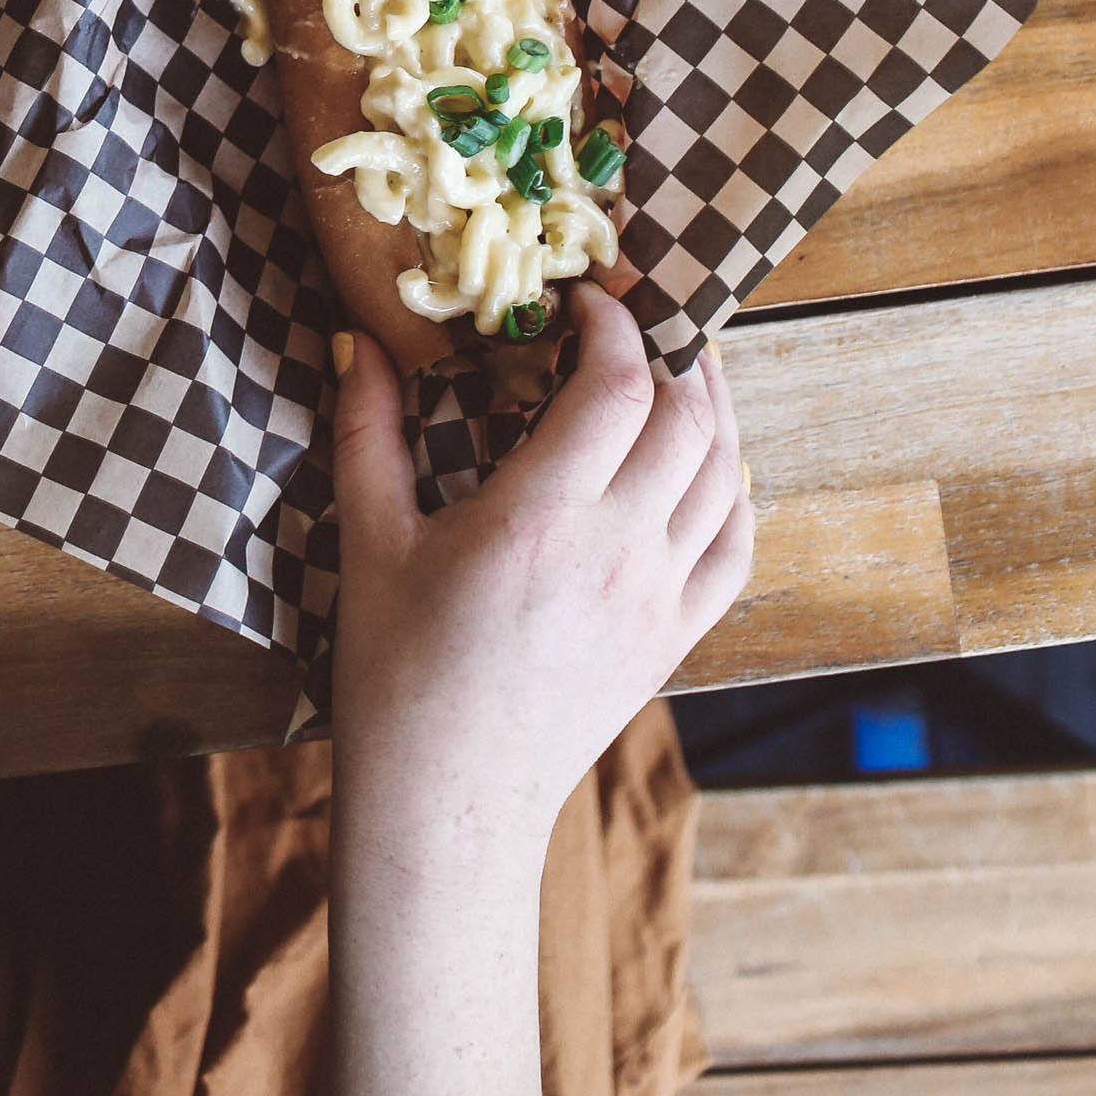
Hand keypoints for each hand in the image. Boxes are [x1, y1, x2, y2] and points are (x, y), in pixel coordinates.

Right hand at [330, 281, 753, 860]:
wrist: (447, 798)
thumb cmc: (397, 672)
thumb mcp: (369, 540)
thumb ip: (367, 428)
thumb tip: (361, 337)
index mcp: (542, 520)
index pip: (617, 386)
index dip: (612, 323)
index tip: (580, 298)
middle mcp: (619, 552)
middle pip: (688, 416)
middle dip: (669, 348)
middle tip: (632, 318)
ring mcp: (658, 599)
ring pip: (726, 474)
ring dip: (713, 406)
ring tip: (678, 366)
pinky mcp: (675, 639)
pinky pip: (735, 546)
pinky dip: (734, 487)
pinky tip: (710, 459)